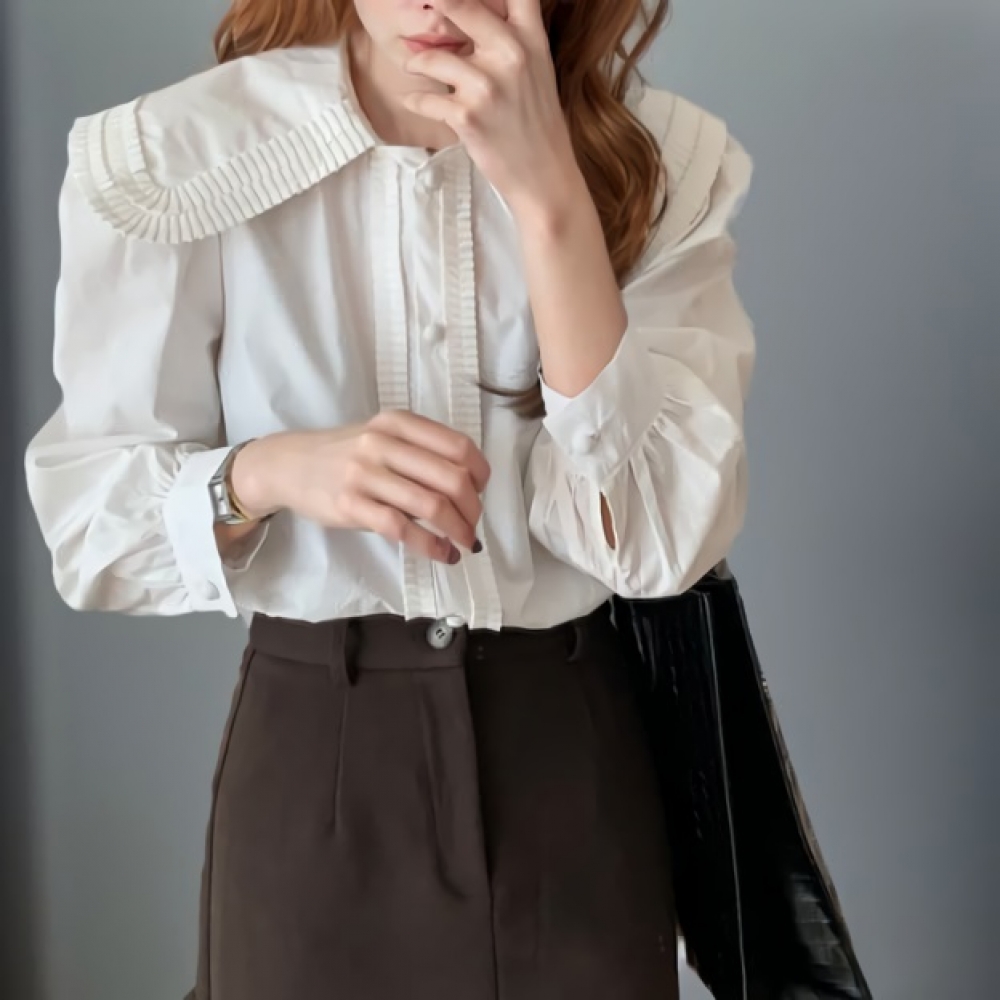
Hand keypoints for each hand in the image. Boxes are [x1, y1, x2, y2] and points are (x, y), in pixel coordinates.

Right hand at [232, 412, 490, 563]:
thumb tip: (469, 490)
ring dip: (458, 530)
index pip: (459, 447)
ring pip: (430, 505)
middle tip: (474, 526)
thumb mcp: (383, 437)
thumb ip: (420, 453)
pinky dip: (430, 546)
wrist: (289, 465)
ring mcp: (364, 474)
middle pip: (451, 478)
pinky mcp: (350, 505)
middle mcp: (383, 444)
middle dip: (473, 509)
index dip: (480, 474)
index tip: (481, 493)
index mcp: (398, 423)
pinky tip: (442, 554)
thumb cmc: (346, 454)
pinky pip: (402, 529)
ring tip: (465, 544)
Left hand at [401, 0, 576, 217]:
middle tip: (420, 6)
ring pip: (434, 57)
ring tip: (413, 66)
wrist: (543, 176)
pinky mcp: (467, 117)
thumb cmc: (536, 121)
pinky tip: (413, 100)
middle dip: (434, 2)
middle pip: (460, 5)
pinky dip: (415, 101)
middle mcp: (510, 55)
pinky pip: (426, 100)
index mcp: (531, 39)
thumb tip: (469, 11)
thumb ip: (511, 36)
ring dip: (416, 62)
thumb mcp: (537, 69)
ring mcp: (487, 87)